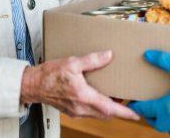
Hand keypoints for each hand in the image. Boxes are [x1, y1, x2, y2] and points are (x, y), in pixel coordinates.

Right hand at [20, 50, 138, 119]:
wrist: (32, 85)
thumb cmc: (49, 75)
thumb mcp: (72, 62)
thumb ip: (92, 60)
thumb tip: (108, 56)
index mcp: (83, 97)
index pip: (109, 109)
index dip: (124, 113)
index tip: (136, 115)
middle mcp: (81, 108)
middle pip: (106, 114)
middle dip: (119, 109)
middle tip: (129, 102)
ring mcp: (76, 111)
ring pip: (98, 114)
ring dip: (108, 108)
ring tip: (116, 98)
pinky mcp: (71, 111)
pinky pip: (89, 112)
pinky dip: (98, 107)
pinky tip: (98, 96)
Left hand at [128, 50, 169, 137]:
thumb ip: (163, 60)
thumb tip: (147, 55)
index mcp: (169, 107)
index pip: (146, 109)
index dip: (138, 106)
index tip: (133, 105)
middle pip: (158, 124)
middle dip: (152, 118)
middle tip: (151, 111)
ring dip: (169, 126)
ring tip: (169, 118)